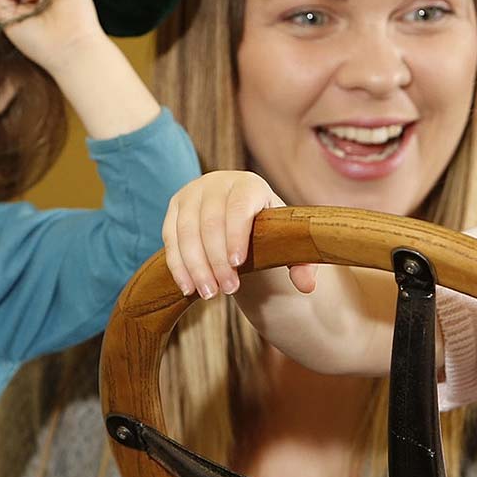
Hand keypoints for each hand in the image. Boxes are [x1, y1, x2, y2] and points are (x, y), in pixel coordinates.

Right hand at [161, 170, 314, 299]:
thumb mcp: (287, 241)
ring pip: (186, 231)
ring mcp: (192, 193)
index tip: (238, 265)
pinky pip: (170, 237)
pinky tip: (188, 287)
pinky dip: (178, 264)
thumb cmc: (267, 230)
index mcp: (250, 184)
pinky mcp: (174, 208)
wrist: (240, 214)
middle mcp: (217, 183)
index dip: (236, 235)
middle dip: (216, 260)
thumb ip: (302, 262)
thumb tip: (306, 286)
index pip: (239, 208)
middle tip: (227, 290)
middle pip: (210, 222)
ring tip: (209, 294)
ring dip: (196, 266)